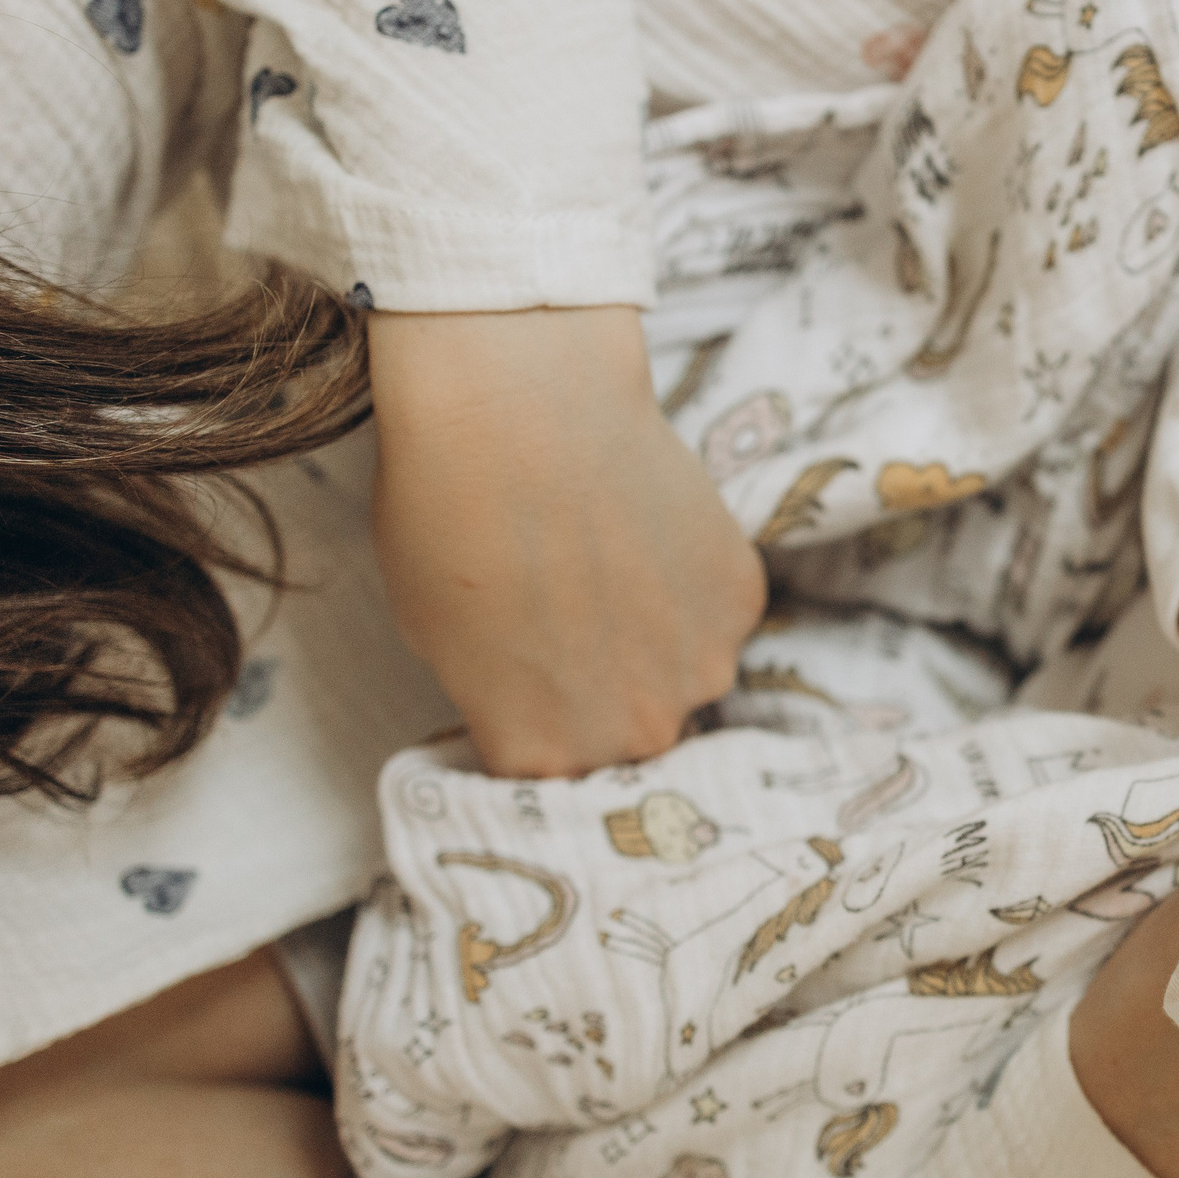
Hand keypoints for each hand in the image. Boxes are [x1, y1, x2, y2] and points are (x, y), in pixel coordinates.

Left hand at [370, 306, 765, 778]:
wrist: (521, 411)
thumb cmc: (446, 515)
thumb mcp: (435, 632)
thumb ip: (501, 687)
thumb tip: (536, 683)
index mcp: (543, 755)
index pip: (546, 767)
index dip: (532, 713)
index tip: (523, 667)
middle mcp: (634, 732)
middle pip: (625, 732)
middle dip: (602, 688)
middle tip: (571, 612)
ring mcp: (701, 667)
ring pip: (681, 673)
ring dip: (657, 639)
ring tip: (613, 563)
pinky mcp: (744, 599)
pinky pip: (717, 612)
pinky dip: (691, 583)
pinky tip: (648, 528)